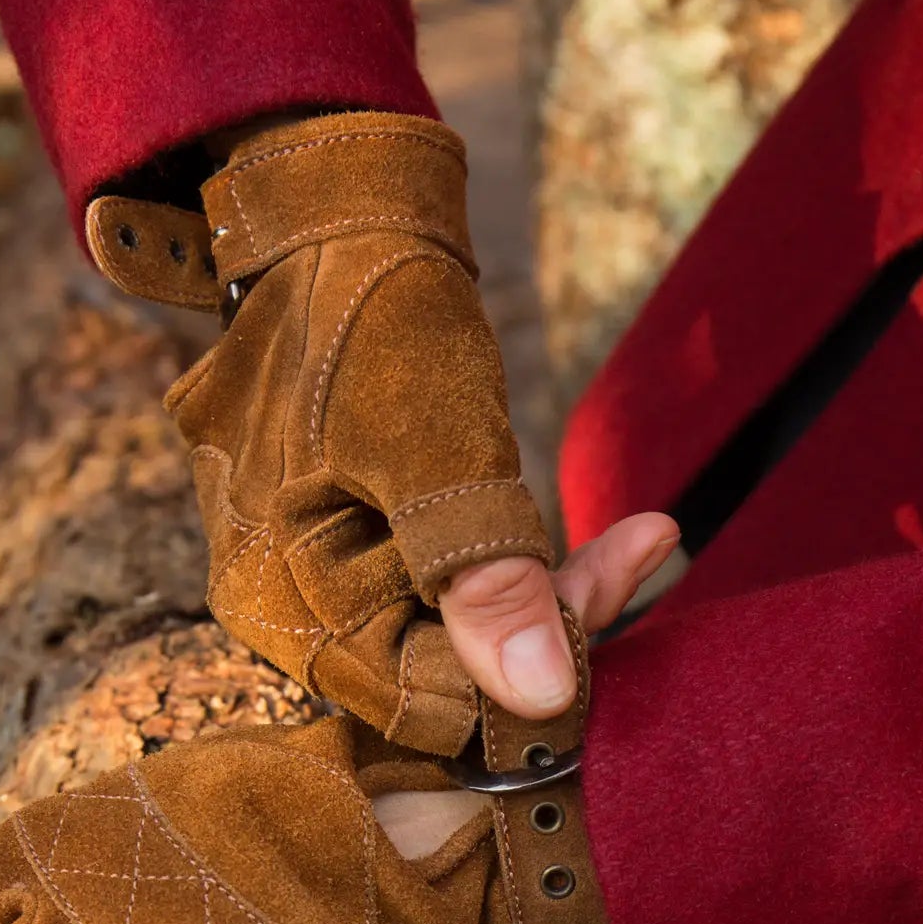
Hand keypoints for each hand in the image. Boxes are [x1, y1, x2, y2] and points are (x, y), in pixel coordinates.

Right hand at [90, 112, 672, 749]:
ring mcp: (321, 585)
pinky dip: (521, 573)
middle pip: (436, 679)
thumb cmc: (369, 316)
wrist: (329, 224)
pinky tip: (597, 541)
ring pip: (454, 643)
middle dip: (545, 630)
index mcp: (282, 599)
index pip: (417, 695)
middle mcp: (289, 614)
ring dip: (546, 600)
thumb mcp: (433, 440)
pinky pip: (451, 600)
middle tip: (640, 551)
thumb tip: (542, 698)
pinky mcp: (361, 557)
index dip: (519, 673)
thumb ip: (481, 570)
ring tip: (637, 541)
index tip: (614, 592)